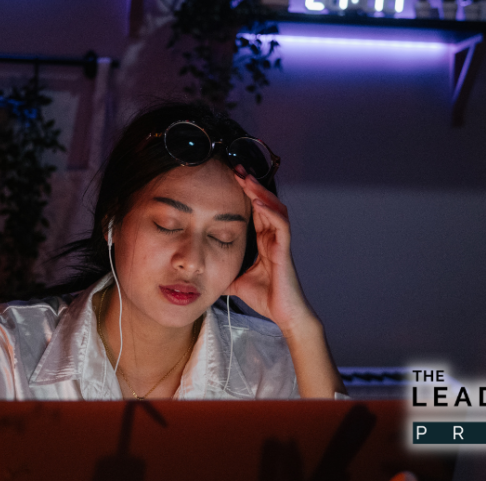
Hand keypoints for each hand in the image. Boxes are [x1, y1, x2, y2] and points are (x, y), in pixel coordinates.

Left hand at [225, 170, 315, 334]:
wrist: (284, 316)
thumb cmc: (266, 298)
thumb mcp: (235, 281)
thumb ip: (223, 273)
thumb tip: (200, 276)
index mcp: (263, 241)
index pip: (254, 211)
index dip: (244, 194)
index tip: (230, 179)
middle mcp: (273, 238)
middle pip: (264, 203)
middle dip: (251, 185)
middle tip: (237, 169)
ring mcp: (280, 242)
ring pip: (274, 208)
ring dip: (260, 192)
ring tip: (247, 179)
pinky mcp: (285, 250)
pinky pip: (280, 224)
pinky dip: (269, 211)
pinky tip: (258, 202)